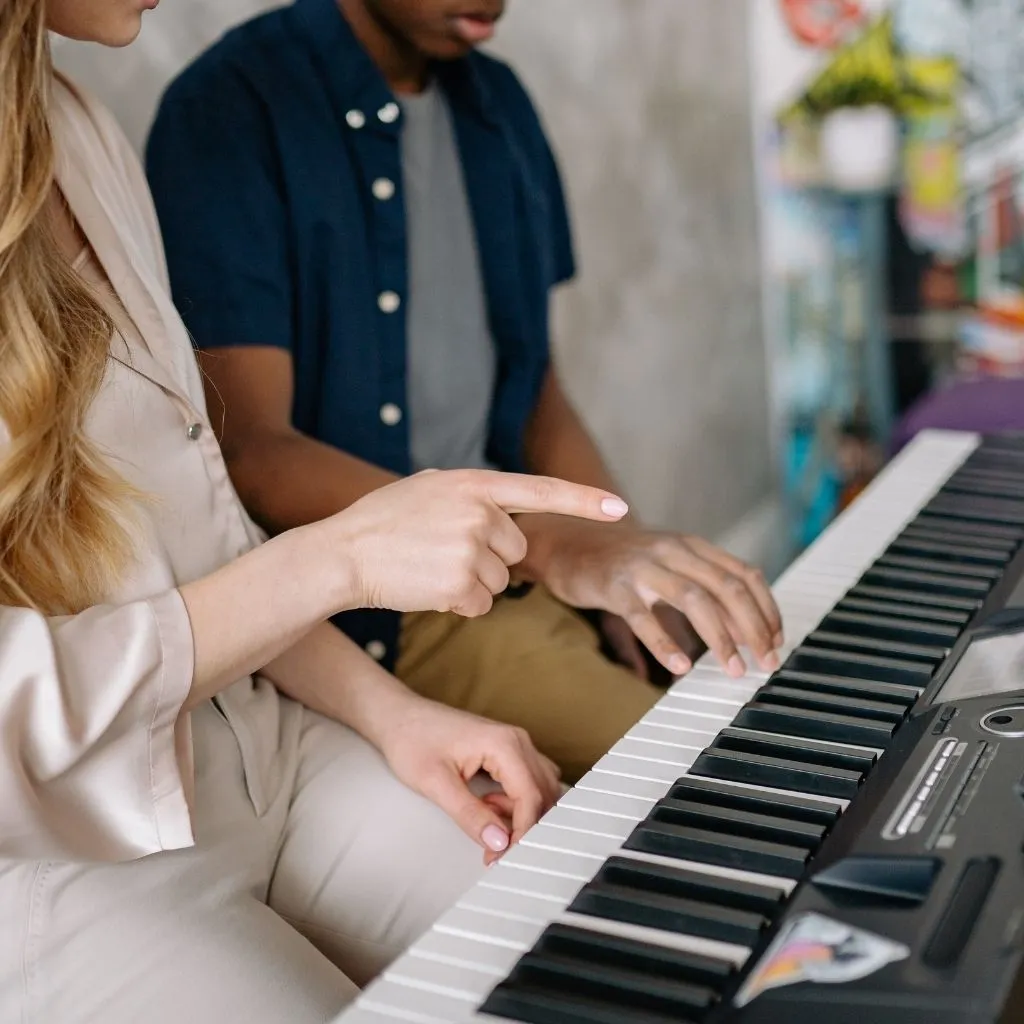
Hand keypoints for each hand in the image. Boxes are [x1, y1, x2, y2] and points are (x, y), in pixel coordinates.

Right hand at [330, 469, 627, 617]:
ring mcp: (470, 548)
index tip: (619, 507)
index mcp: (472, 484)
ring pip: (499, 582)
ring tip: (429, 567)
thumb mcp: (428, 489)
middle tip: (442, 552)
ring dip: (470, 583)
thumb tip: (503, 511)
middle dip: (488, 558)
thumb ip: (472, 495)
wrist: (342, 554)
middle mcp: (478, 513)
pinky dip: (457, 604)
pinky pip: (480, 604)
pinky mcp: (460, 584)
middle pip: (516, 550)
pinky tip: (426, 588)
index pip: (540, 490)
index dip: (583, 499)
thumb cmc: (381, 523)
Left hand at [375, 695, 561, 865]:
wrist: (398, 717)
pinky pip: (527, 781)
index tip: (505, 857)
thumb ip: (469, 814)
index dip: (522, 833)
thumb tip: (498, 842)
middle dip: (525, 826)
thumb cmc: (412, 740)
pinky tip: (488, 806)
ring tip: (487, 822)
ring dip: (522, 813)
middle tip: (498, 851)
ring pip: (539, 788)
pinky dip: (516, 802)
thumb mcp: (435, 783)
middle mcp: (517, 740)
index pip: (531, 797)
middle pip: (543, 793)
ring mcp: (514, 743)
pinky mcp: (506, 750)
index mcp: (504, 744)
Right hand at [532, 521, 782, 676]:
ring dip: (720, 637)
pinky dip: (665, 643)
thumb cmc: (622, 562)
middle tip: (766, 662)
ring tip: (733, 668)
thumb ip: (704, 588)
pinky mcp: (613, 585)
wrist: (567, 542)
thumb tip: (745, 629)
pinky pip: (643, 617)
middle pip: (726, 587)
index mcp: (691, 546)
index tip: (777, 641)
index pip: (744, 574)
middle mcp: (672, 550)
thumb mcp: (669, 566)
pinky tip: (681, 666)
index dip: (767, 609)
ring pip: (694, 599)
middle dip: (753, 628)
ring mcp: (643, 566)